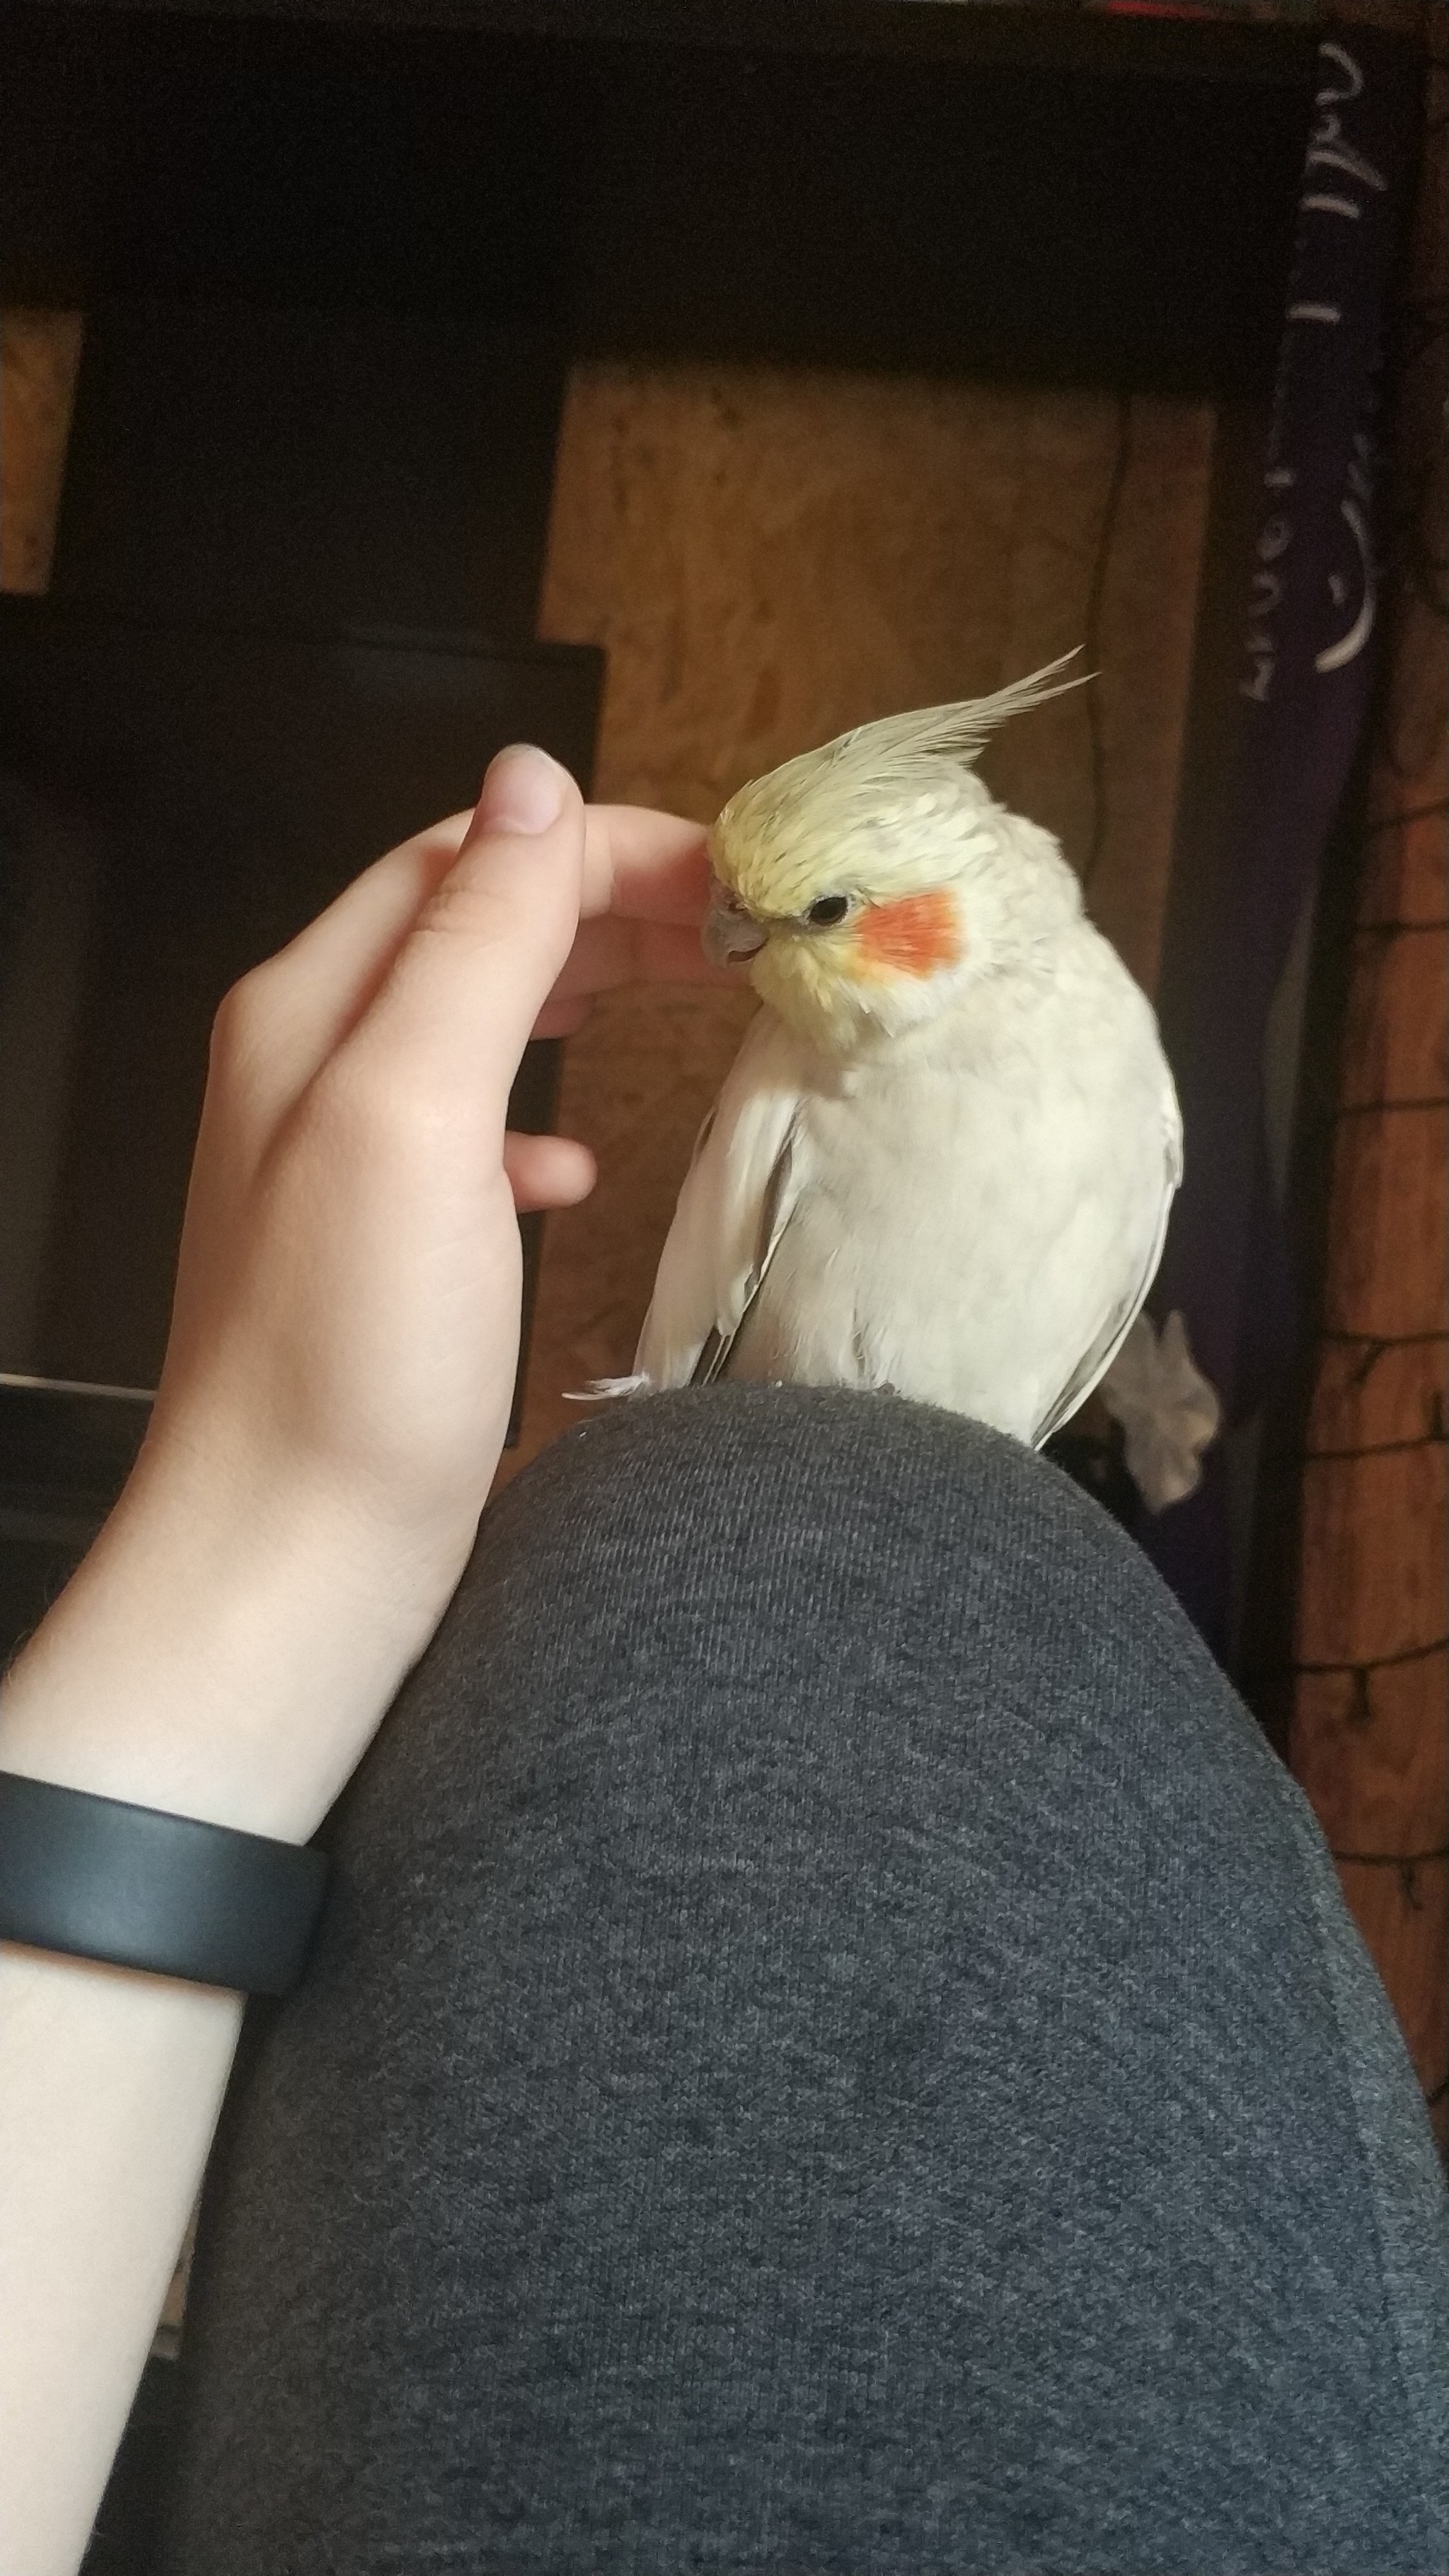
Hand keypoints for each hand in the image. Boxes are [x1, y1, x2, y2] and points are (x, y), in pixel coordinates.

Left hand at [1, 746, 717, 1835]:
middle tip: (736, 934)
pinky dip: (543, 1127)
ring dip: (583, 993)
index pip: (468, 860)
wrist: (293, 1559)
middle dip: (604, 906)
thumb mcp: (414, 1110)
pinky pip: (475, 1144)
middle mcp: (314, 1068)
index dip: (600, 844)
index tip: (733, 877)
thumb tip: (534, 779)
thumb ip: (475, 941)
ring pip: (480, 1027)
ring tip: (688, 1000)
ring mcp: (347, 1166)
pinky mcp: (385, 1255)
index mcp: (312, 1009)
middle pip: (474, 929)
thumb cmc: (350, 1350)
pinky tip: (584, 1168)